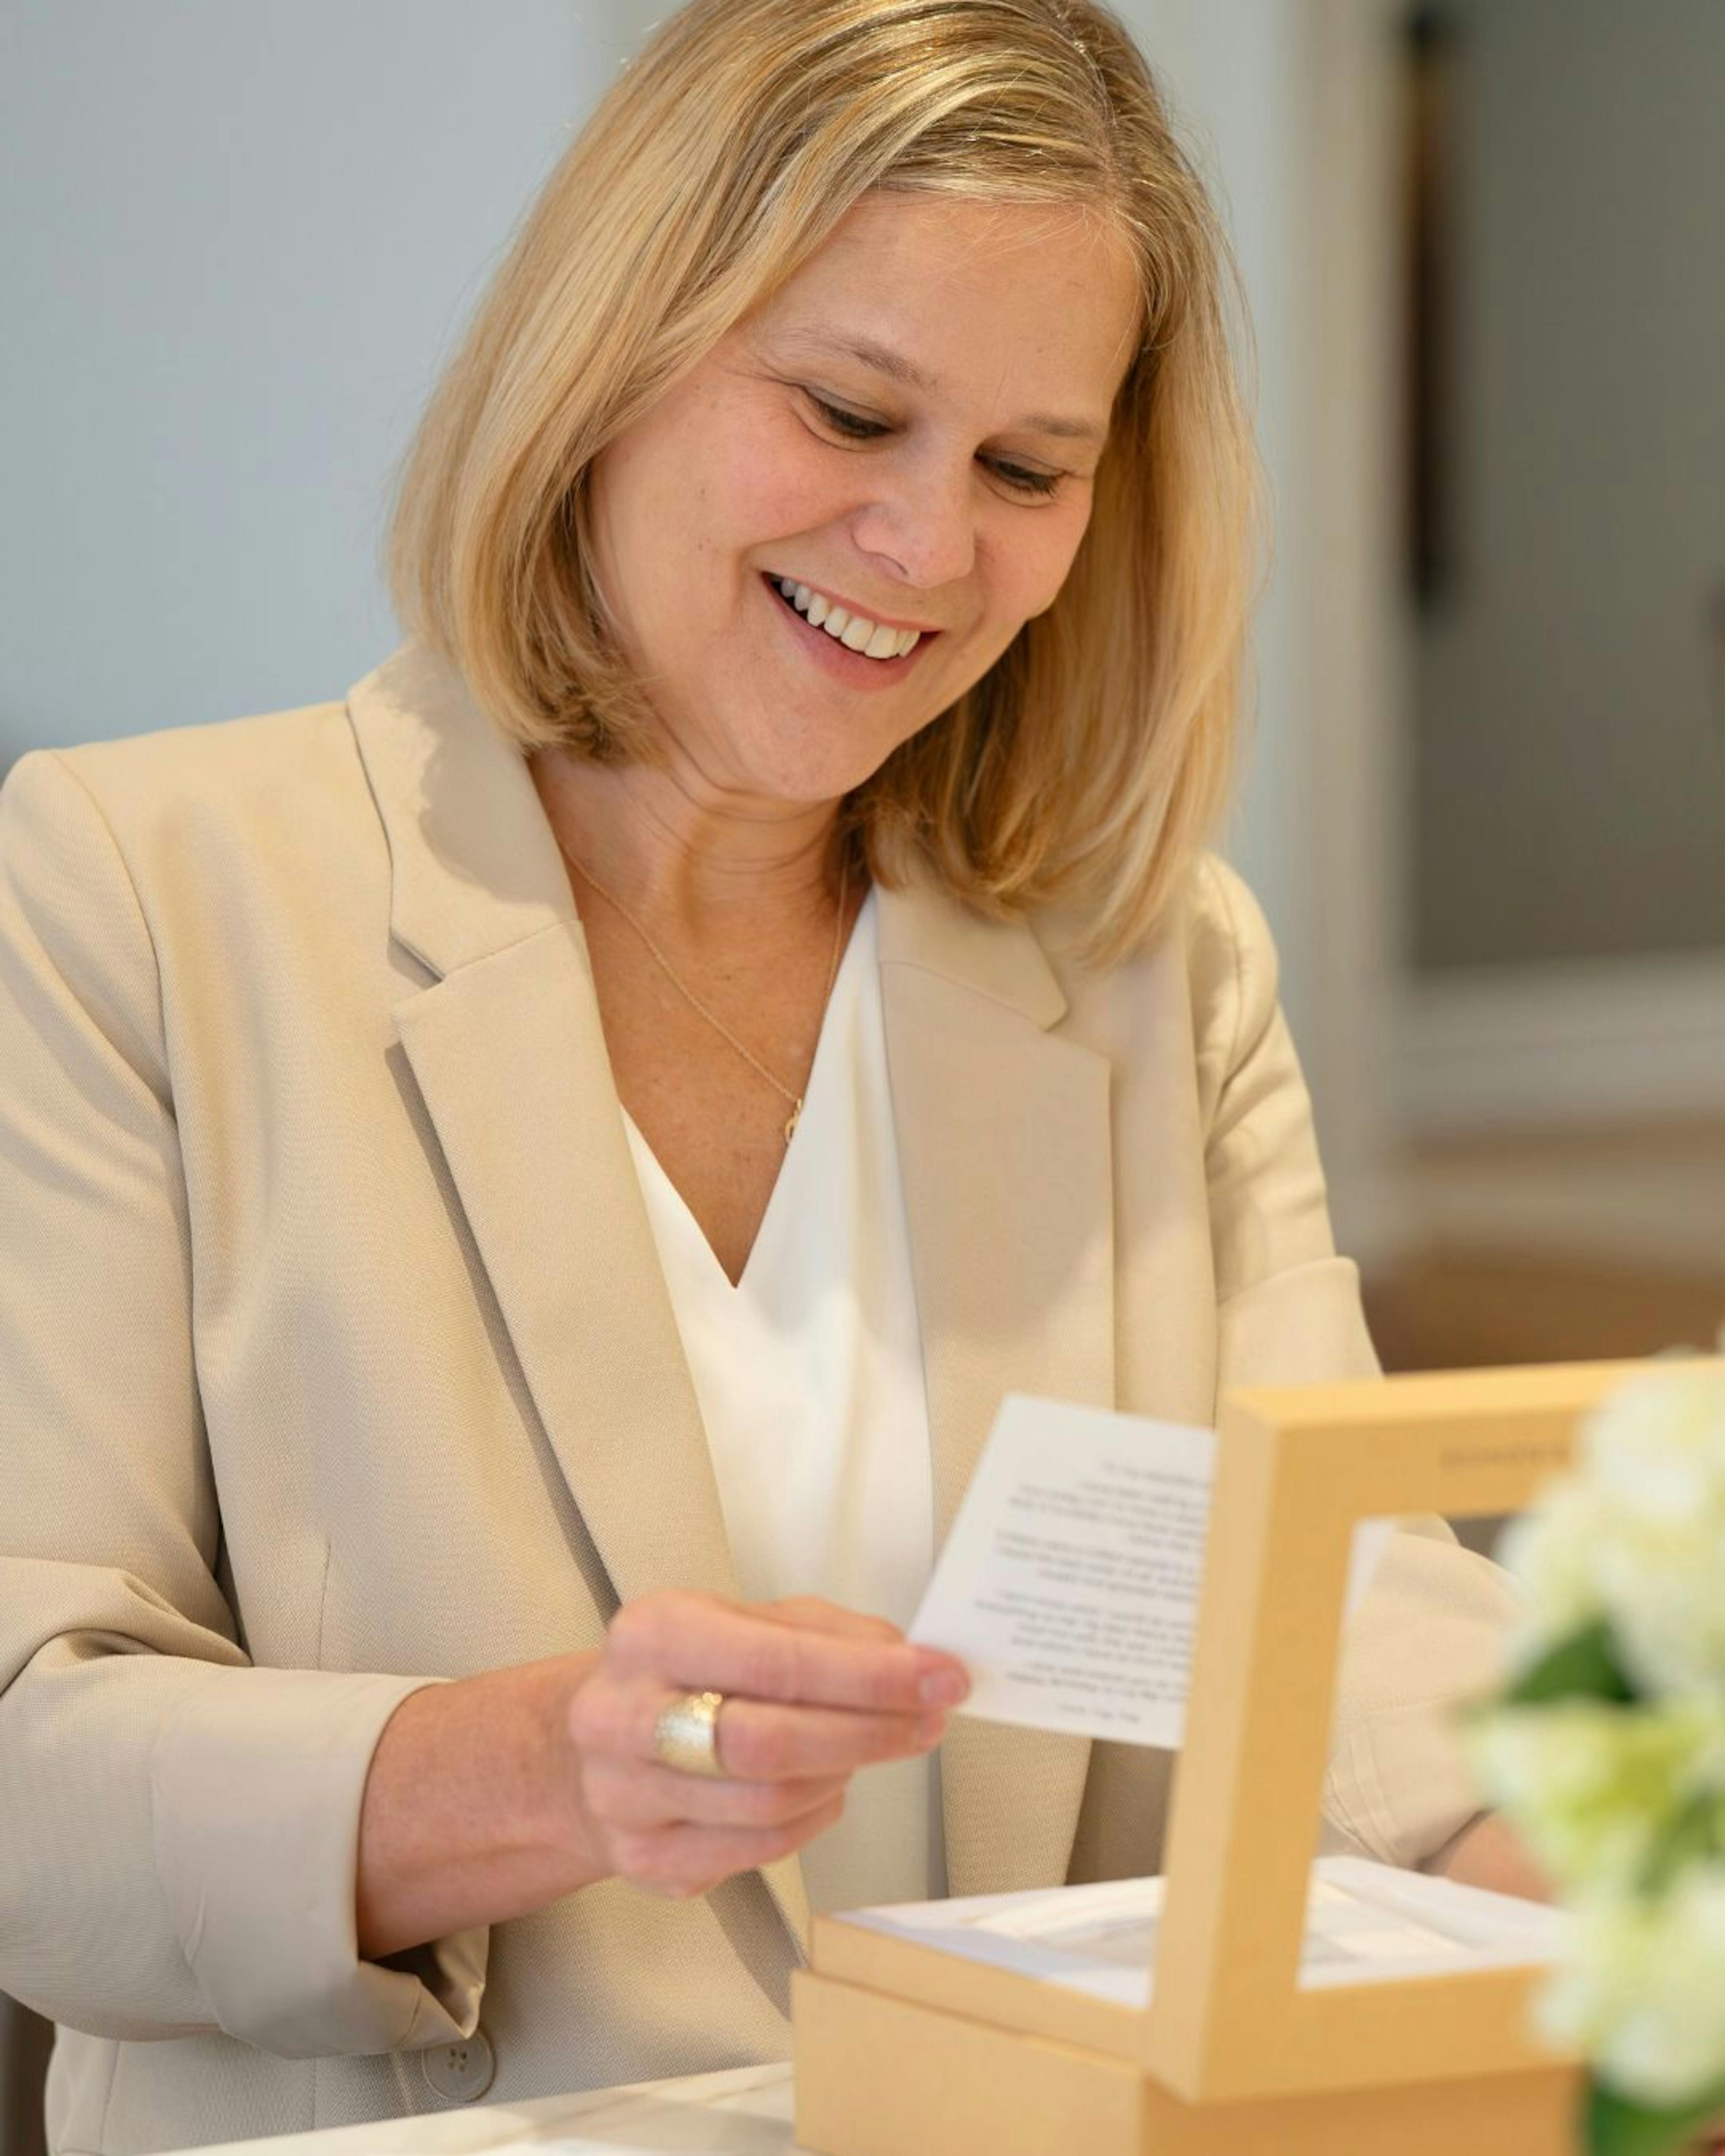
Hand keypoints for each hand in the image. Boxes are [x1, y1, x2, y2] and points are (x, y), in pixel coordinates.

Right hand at [560, 1590, 966, 1899]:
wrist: (598, 1743)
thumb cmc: (690, 1672)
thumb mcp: (747, 1621)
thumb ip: (828, 1632)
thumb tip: (911, 1659)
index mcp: (653, 1634)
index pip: (776, 1662)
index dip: (869, 1676)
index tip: (939, 1678)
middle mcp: (624, 1715)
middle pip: (769, 1742)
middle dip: (868, 1733)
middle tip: (930, 1720)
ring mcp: (627, 1796)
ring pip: (769, 1803)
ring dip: (843, 1775)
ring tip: (873, 1745)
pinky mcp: (645, 1860)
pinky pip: (759, 1850)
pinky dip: (813, 1818)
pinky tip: (828, 1789)